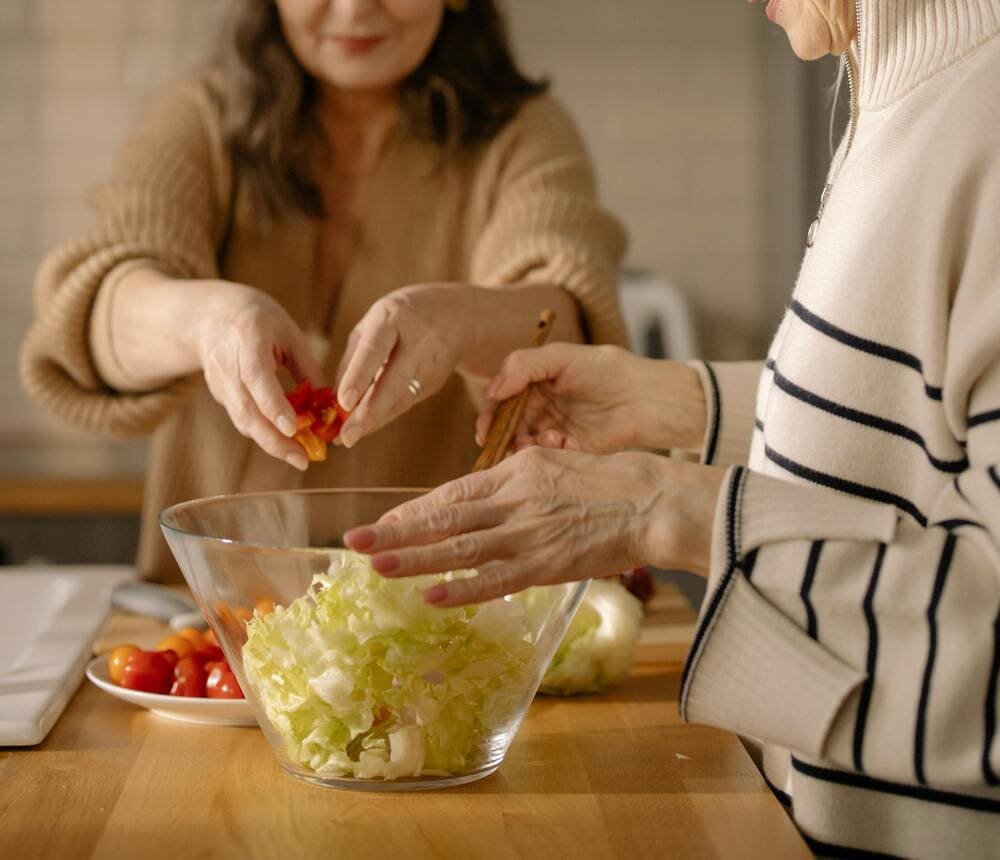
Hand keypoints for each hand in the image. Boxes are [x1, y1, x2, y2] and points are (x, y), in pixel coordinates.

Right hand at [191, 281, 325, 469]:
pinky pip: (242, 418)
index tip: (293, 428)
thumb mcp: (288, 332)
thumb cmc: (259, 319)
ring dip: (269, 442)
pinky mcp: (218, 395)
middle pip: (246, 409)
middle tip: (302, 459)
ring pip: (242, 419)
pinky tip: (284, 441)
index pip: (256, 376)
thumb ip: (307, 366)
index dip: (273, 405)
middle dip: (274, 440)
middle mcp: (227, 363)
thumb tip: (327, 401)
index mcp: (248, 338)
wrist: (210, 315)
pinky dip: (262, 432)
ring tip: (299, 456)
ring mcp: (218, 382)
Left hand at [334, 284, 469, 446]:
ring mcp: (430, 363)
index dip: (359, 376)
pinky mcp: (436, 381)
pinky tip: (365, 427)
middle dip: (369, 411)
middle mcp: (416, 340)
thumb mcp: (374, 323)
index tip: (342, 402)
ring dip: (374, 420)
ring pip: (401, 397)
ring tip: (348, 437)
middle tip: (346, 436)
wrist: (456, 314)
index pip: (375, 349)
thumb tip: (332, 398)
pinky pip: (406, 402)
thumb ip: (353, 357)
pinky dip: (384, 416)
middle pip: (394, 380)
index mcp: (393, 318)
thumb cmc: (400, 318)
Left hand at [344, 448, 724, 604]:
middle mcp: (514, 499)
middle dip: (396, 531)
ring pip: (459, 547)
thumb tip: (488, 503)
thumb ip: (520, 485)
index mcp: (517, 471)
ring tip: (377, 567)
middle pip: (444, 517)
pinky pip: (495, 579)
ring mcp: (528, 532)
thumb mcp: (557, 465)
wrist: (654, 500)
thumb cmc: (613, 482)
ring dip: (414, 559)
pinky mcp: (546, 563)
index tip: (382, 522)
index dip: (413, 510)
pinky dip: (460, 588)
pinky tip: (429, 595)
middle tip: (354, 543)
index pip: (453, 493)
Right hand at [475, 343, 706, 454]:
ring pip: (525, 446)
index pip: (500, 402)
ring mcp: (554, 431)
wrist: (645, 397)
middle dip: (506, 437)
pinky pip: (549, 459)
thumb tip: (494, 388)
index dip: (488, 417)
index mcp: (533, 384)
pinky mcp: (570, 452)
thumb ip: (524, 365)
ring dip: (529, 446)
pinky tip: (566, 443)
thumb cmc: (606, 369)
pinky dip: (551, 454)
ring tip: (550, 438)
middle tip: (515, 442)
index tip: (483, 432)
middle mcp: (540, 408)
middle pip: (508, 428)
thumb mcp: (562, 356)